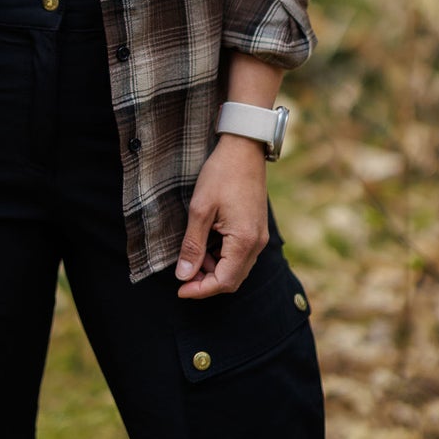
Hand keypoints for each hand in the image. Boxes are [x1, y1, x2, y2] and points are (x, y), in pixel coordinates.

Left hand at [174, 135, 269, 299]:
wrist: (244, 148)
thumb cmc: (221, 174)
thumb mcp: (200, 209)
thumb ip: (192, 245)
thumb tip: (183, 275)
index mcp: (244, 241)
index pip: (223, 281)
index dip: (200, 290)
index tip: (179, 288)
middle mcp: (257, 243)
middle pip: (232, 279)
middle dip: (206, 282)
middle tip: (183, 274)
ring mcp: (259, 236)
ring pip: (237, 269)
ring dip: (214, 269)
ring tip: (192, 255)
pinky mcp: (257, 229)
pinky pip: (240, 255)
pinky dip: (222, 258)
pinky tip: (206, 245)